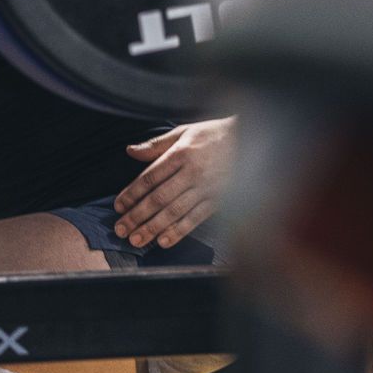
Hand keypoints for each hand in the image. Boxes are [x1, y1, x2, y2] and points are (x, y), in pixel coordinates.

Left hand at [113, 117, 235, 248]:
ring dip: (153, 228)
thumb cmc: (215, 134)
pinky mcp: (220, 200)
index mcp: (180, 153)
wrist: (254, 138)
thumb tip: (130, 151)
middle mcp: (192, 172)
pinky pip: (196, 218)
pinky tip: (164, 241)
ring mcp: (207, 188)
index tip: (118, 206)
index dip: (132, 193)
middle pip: (158, 198)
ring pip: (174, 211)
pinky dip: (179, 231)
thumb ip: (156, 144)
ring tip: (136, 240)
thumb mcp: (184, 131)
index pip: (149, 177)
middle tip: (120, 229)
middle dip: (137, 216)